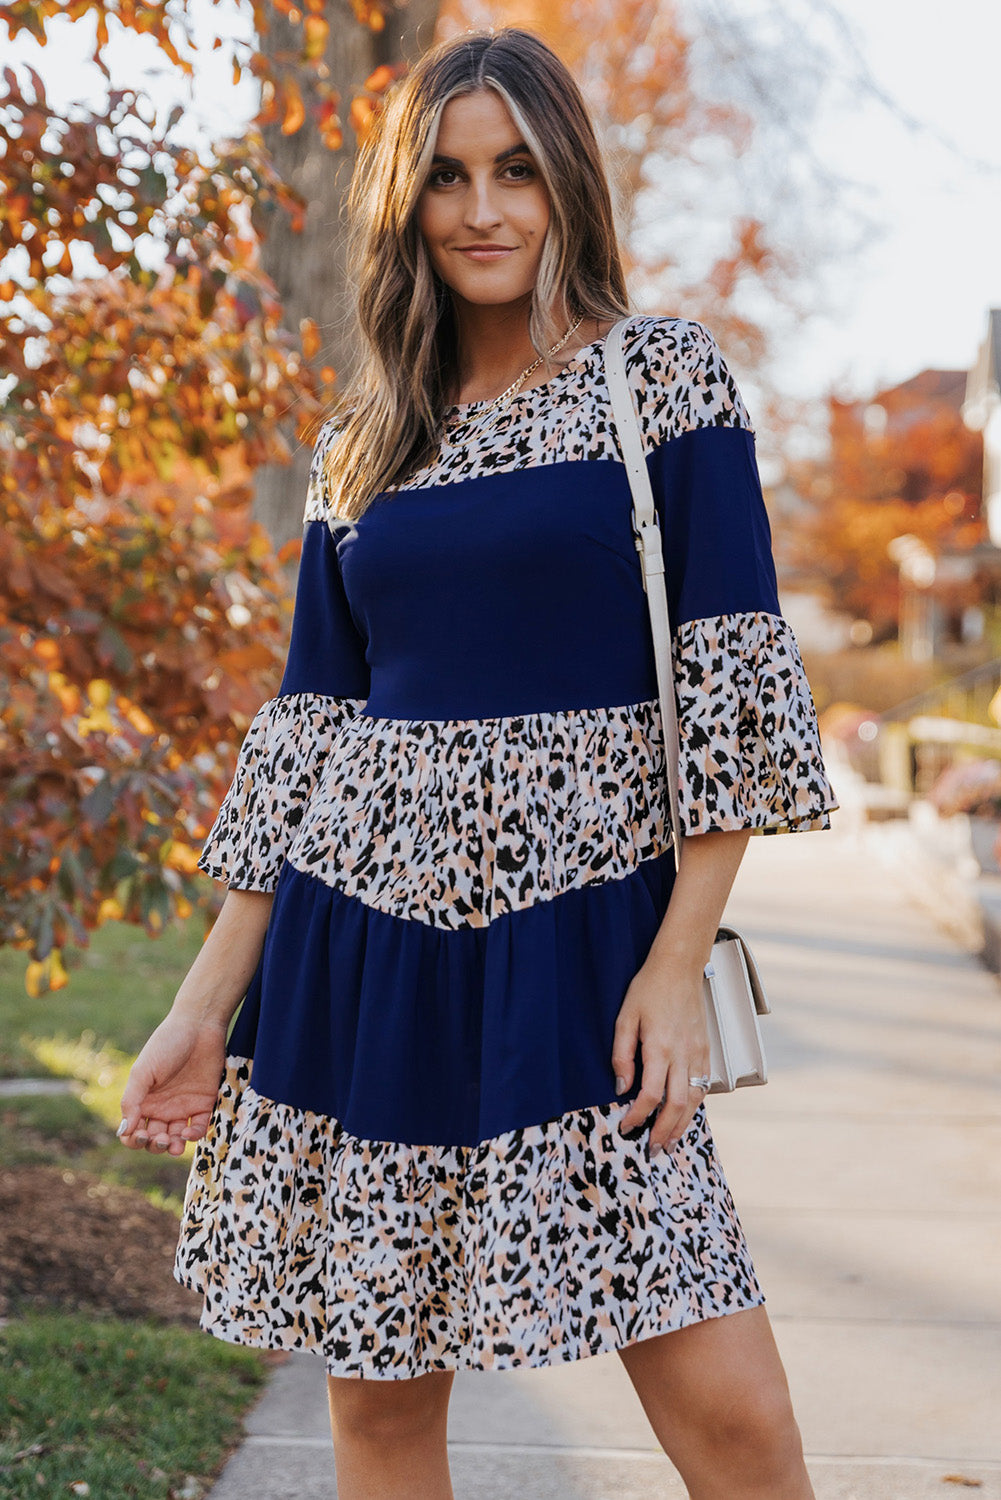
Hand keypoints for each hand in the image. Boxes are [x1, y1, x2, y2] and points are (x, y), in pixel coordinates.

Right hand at [117, 1014, 227, 1156]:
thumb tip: (122, 1131)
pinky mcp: (204, 1104)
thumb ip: (131, 1101)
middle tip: (160, 1139)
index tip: (140, 1135)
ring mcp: (183, 1107)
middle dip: (154, 1146)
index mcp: (142, 1101)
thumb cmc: (166, 1044)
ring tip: (174, 1144)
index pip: (132, 1132)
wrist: (199, 1026)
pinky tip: (188, 1132)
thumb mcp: (143, 1071)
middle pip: (153, 1140)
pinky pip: (198, 1129)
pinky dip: (193, 1136)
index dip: (133, 1140)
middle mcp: (161, 1108)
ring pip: (175, 1139)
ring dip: (172, 1147)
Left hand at [611, 958, 709, 1154]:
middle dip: (664, 1131)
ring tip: (669, 1143)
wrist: (680, 968)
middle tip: (652, 1150)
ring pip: (694, 1100)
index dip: (638, 1116)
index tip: (627, 1128)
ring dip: (682, 1125)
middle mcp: (683, 1055)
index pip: (651, 1095)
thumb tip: (620, 1088)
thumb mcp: (625, 1017)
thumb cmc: (648, 989)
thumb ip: (621, 1055)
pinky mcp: (706, 1050)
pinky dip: (694, 1106)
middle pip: (677, 1105)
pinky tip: (684, 1116)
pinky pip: (703, 1086)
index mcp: (660, 1047)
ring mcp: (698, 1053)